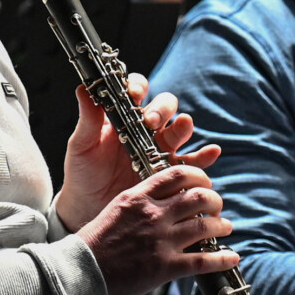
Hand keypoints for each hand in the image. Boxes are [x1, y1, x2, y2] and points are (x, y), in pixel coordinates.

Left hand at [54, 73, 220, 233]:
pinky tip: (212, 152)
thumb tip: (84, 88)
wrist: (89, 207)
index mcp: (124, 116)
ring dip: (183, 125)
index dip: (139, 87)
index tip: (134, 95)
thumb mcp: (82, 145)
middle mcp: (146, 129)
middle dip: (161, 109)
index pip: (137, 91)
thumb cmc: (83, 172)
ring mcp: (161, 149)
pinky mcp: (170, 172)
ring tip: (183, 126)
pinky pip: (192, 162)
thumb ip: (88, 119)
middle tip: (151, 122)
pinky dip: (204, 156)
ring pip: (179, 130)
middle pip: (164, 107)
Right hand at [76, 164, 239, 294]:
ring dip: (221, 225)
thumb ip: (141, 200)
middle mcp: (153, 215)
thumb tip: (164, 198)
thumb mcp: (116, 208)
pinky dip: (222, 258)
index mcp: (139, 197)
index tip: (203, 182)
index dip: (197, 175)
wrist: (81, 271)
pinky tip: (232, 257)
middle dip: (213, 200)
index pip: (177, 174)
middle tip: (216, 205)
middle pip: (198, 197)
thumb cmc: (94, 242)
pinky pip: (203, 261)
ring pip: (205, 226)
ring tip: (225, 226)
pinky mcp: (165, 267)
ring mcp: (161, 241)